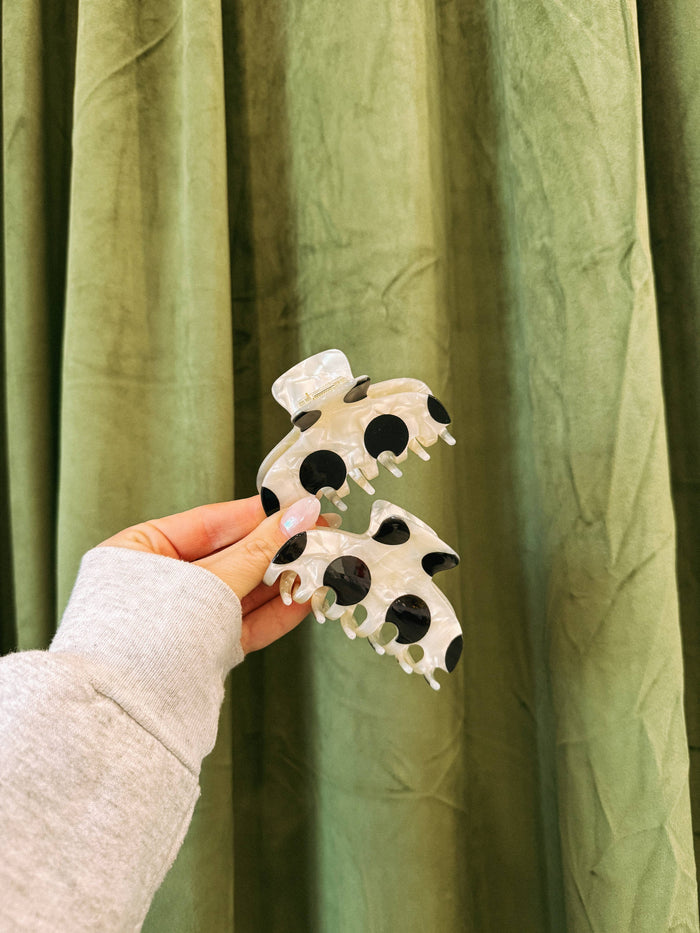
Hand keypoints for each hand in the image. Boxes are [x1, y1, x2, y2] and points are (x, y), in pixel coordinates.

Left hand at [98, 494, 324, 653]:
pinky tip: (305, 598)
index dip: (258, 513)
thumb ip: (258, 550)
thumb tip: (298, 514)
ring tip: (321, 566)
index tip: (298, 505)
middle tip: (319, 535)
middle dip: (277, 549)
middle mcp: (159, 583)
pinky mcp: (203, 652)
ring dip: (283, 581)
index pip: (210, 522)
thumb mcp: (207, 582)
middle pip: (230, 557)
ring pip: (241, 592)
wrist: (123, 716)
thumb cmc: (144, 638)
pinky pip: (243, 624)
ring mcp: (182, 619)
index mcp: (140, 551)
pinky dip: (275, 612)